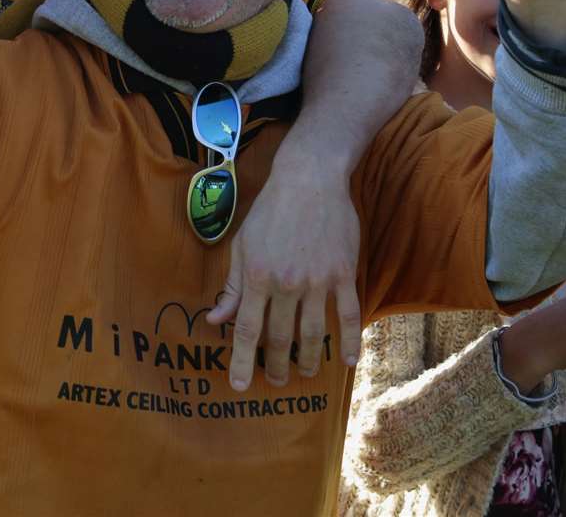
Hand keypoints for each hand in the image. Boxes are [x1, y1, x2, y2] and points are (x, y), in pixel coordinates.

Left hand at [208, 163, 361, 389]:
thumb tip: (216, 319)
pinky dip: (349, 341)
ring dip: (309, 359)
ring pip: (313, 333)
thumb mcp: (242, 245)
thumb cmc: (269, 210)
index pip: (247, 330)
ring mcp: (318, 281)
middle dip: (276, 365)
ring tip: (305, 373)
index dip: (241, 361)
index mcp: (257, 277)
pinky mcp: (343, 274)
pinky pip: (348, 315)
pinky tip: (348, 361)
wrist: (309, 179)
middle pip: (280, 338)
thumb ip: (232, 286)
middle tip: (275, 380)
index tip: (238, 385)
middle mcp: (286, 284)